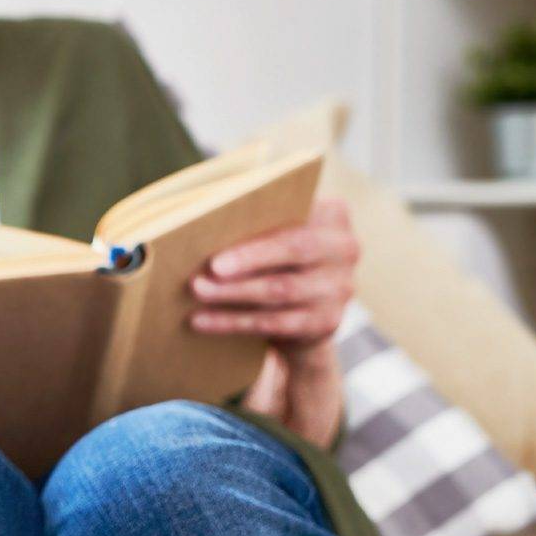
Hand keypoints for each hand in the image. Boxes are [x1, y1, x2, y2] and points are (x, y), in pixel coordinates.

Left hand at [190, 198, 358, 445]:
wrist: (302, 311)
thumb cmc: (272, 257)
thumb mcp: (272, 231)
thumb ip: (249, 216)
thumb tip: (189, 212)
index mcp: (333, 214)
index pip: (297, 218)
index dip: (259, 237)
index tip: (219, 247)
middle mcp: (345, 249)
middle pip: (295, 250)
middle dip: (246, 262)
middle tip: (203, 273)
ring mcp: (340, 289)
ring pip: (280, 291)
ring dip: (232, 294)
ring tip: (196, 292)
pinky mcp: (326, 323)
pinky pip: (275, 324)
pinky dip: (233, 323)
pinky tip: (200, 321)